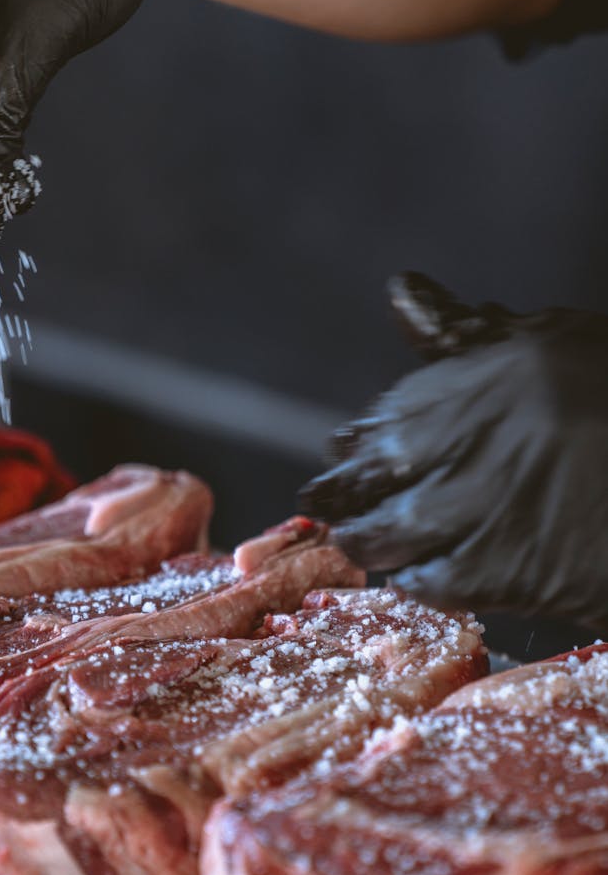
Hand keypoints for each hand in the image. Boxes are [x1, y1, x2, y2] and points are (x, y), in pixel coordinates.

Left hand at [300, 273, 607, 619]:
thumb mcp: (549, 346)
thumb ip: (466, 331)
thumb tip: (401, 291)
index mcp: (474, 384)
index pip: (377, 422)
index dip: (353, 445)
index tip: (340, 454)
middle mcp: (464, 447)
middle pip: (364, 482)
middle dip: (338, 495)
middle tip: (325, 503)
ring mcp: (483, 514)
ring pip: (388, 537)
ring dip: (366, 541)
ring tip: (359, 542)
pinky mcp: (512, 573)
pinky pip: (437, 584)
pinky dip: (416, 580)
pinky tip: (414, 575)